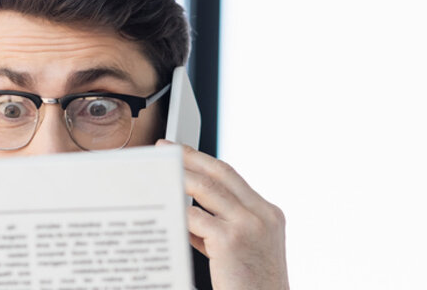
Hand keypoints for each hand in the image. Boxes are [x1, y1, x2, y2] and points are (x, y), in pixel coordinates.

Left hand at [156, 140, 288, 289]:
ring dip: (179, 177)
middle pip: (221, 173)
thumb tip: (188, 216)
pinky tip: (163, 209)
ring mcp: (249, 225)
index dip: (206, 162)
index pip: (233, 178)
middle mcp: (263, 215)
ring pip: (208, 189)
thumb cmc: (251, 288)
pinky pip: (196, 219)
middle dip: (190, 157)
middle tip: (166, 149)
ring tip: (158, 172)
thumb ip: (219, 232)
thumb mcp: (242, 253)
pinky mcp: (231, 240)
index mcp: (269, 214)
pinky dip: (177, 212)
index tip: (184, 153)